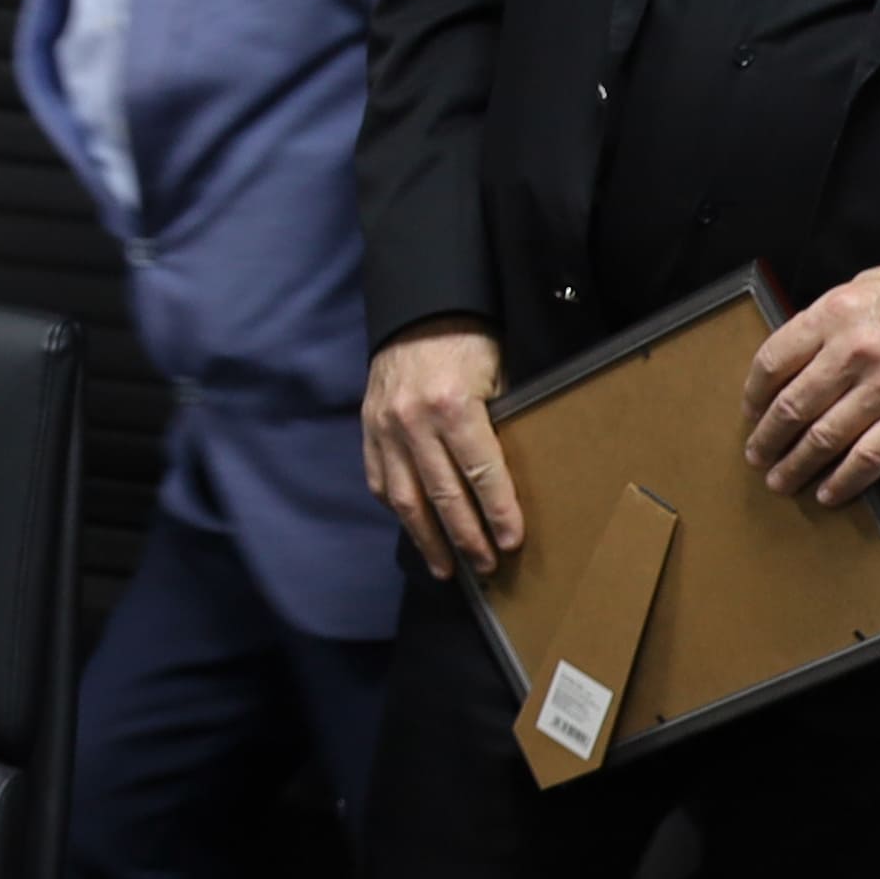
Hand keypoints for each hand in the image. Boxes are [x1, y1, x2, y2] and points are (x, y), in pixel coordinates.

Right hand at [364, 327, 522, 580]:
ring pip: (406, 498)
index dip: (499, 513)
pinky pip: (381, 481)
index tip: (511, 542)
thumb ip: (499, 425)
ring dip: (428, 538)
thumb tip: (509, 477)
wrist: (416, 311)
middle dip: (467, 537)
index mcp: (454, 406)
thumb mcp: (498, 376)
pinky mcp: (368, 429)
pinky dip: (398, 509)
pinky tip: (415, 529)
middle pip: (444, 496)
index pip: (481, 474)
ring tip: (446, 568)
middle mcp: (414, 422)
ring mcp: (385, 428)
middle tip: (485, 566)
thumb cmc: (468, 341)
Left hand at [745, 254, 879, 504]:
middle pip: (793, 406)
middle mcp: (854, 352)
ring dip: (796, 465)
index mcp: (834, 314)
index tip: (750, 412)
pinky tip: (828, 492)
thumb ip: (826, 322)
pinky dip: (844, 480)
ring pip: (824, 438)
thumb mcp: (864, 287)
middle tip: (756, 455)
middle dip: (767, 438)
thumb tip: (793, 358)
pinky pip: (871, 457)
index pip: (772, 363)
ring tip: (781, 479)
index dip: (753, 395)